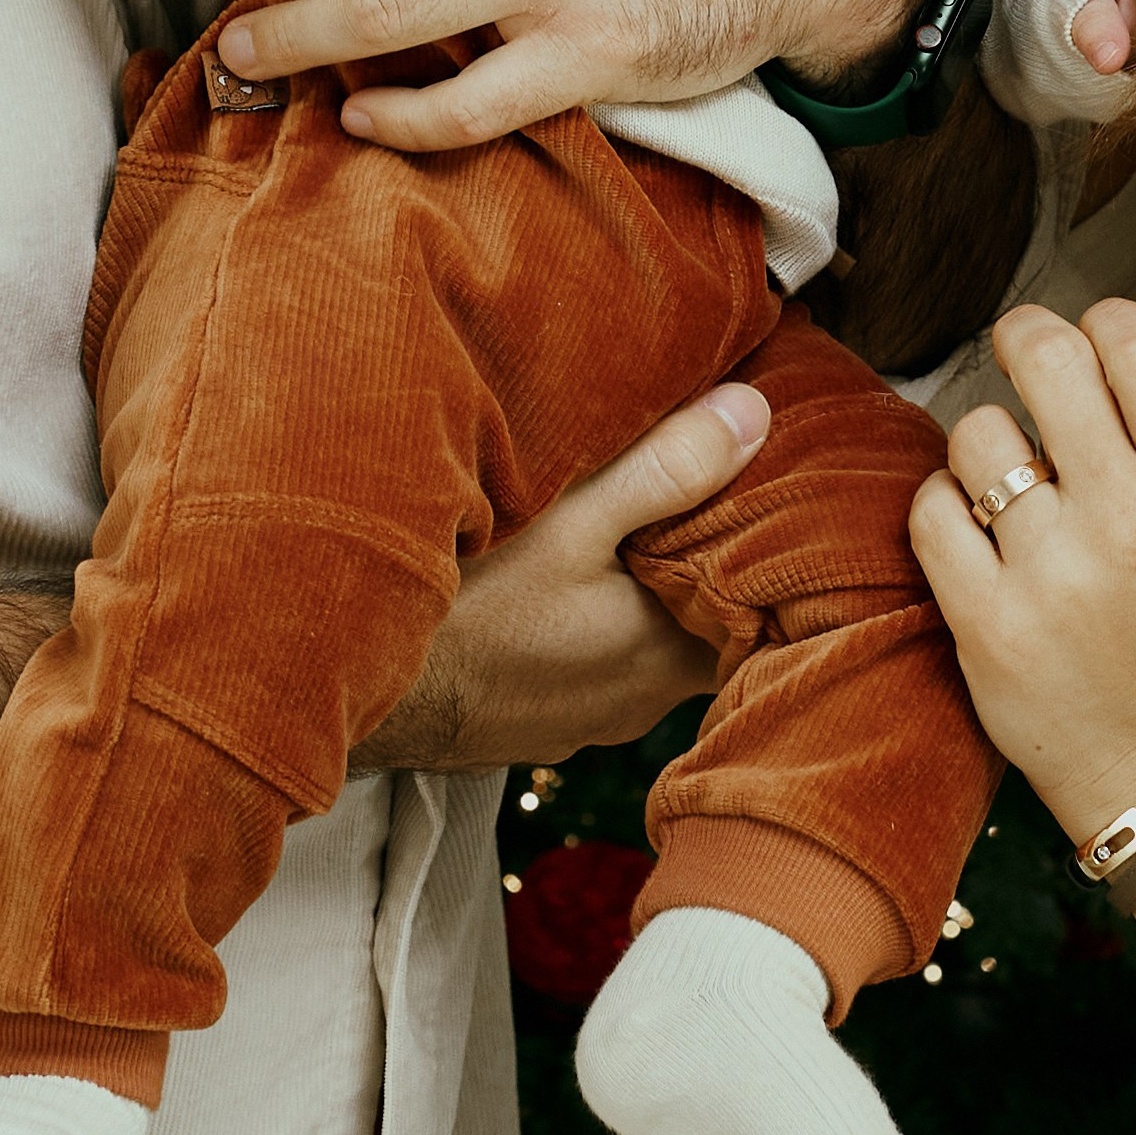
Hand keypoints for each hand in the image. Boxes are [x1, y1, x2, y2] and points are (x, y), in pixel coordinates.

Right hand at [349, 384, 768, 772]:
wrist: (358, 686)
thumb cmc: (467, 609)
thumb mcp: (572, 520)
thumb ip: (667, 469)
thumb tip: (754, 414)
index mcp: (669, 649)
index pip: (761, 611)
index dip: (771, 556)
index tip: (777, 503)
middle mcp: (639, 699)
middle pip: (705, 629)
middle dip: (707, 571)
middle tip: (710, 501)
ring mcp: (585, 718)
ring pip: (645, 649)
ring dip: (646, 600)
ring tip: (638, 532)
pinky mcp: (537, 720)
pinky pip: (592, 667)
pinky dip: (594, 627)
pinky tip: (566, 587)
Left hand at [909, 297, 1135, 848]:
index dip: (1103, 320)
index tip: (1092, 343)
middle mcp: (1132, 526)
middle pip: (1049, 359)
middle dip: (1024, 340)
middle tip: (1023, 361)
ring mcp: (1054, 576)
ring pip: (979, 432)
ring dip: (985, 443)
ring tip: (1012, 481)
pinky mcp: (986, 624)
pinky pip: (930, 507)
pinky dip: (943, 505)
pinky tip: (977, 529)